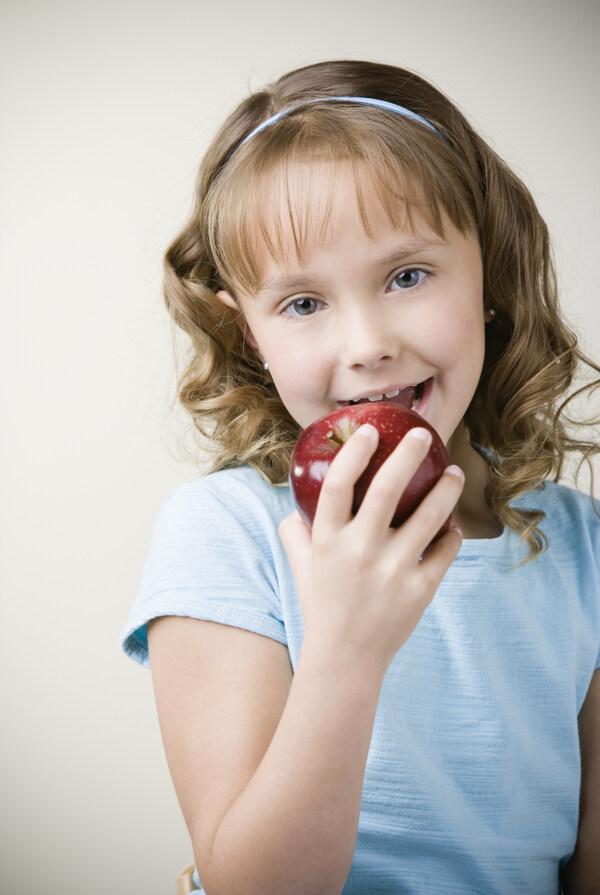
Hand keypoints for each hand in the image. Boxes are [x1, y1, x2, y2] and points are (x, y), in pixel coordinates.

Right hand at [280, 424, 463, 675]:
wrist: (346, 657)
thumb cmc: (323, 603)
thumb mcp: (300, 565)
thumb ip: (295, 532)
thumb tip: (295, 503)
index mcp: (327, 540)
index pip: (339, 484)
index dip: (355, 453)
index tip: (370, 431)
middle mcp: (359, 551)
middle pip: (388, 488)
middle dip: (409, 454)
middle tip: (425, 437)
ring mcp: (392, 571)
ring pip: (429, 516)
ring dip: (446, 488)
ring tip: (455, 473)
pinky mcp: (420, 590)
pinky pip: (445, 550)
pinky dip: (453, 534)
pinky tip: (453, 525)